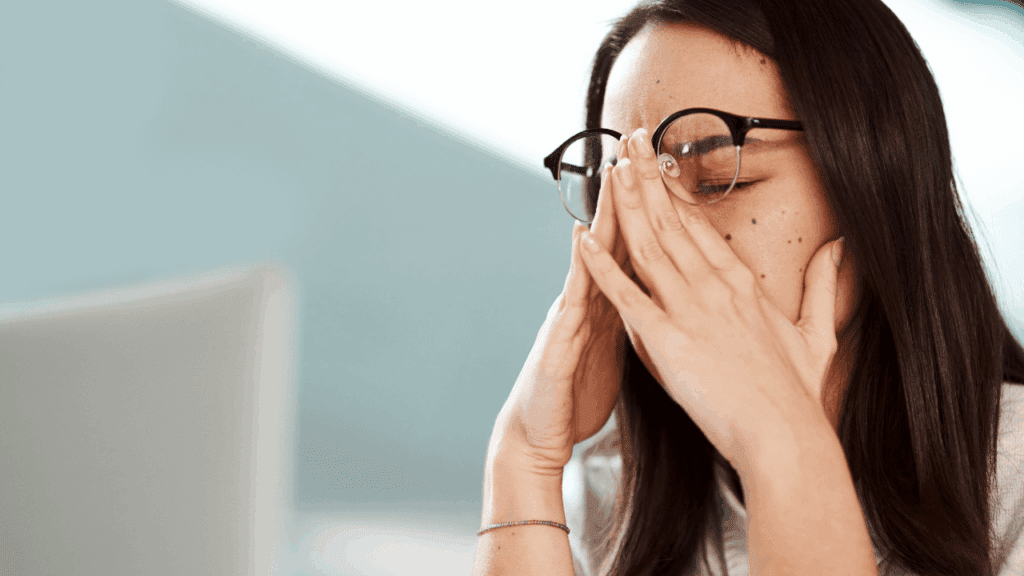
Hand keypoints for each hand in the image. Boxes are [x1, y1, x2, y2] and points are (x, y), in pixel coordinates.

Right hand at [491, 141, 631, 475]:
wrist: (537, 433)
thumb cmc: (576, 396)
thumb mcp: (612, 355)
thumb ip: (631, 322)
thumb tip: (657, 301)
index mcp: (610, 305)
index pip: (635, 249)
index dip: (651, 212)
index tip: (669, 172)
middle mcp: (588, 301)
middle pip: (615, 240)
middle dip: (629, 195)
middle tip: (641, 151)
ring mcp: (571, 316)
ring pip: (592, 257)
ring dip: (603, 215)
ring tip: (614, 176)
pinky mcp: (560, 340)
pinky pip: (573, 299)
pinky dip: (580, 268)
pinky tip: (583, 239)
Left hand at [577, 128, 844, 472]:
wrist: (785, 437)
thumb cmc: (797, 394)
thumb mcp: (818, 332)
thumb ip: (822, 284)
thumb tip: (840, 248)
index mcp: (742, 284)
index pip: (700, 226)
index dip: (675, 191)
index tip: (658, 163)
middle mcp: (714, 287)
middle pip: (672, 220)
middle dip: (648, 176)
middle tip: (630, 138)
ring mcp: (690, 311)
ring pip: (649, 244)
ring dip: (626, 203)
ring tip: (609, 165)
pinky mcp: (667, 340)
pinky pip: (627, 295)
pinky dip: (602, 265)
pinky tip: (582, 236)